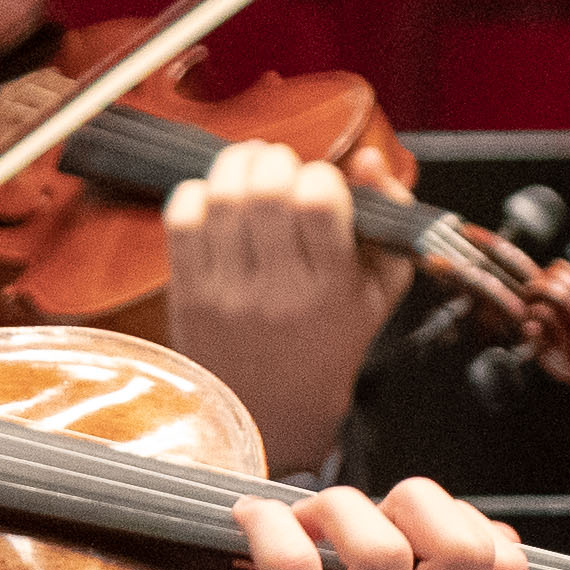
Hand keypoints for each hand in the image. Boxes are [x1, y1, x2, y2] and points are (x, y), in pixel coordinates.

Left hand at [99, 481, 526, 569]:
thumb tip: (425, 521)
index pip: (508, 569)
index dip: (460, 516)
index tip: (401, 516)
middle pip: (466, 548)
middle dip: (410, 498)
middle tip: (350, 510)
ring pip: (381, 548)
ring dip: (332, 506)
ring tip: (294, 519)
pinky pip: (294, 565)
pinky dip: (268, 523)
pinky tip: (248, 523)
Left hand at [165, 139, 421, 474]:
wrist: (274, 410)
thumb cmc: (332, 340)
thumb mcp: (380, 288)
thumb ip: (389, 219)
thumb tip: (367, 159)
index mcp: (332, 287)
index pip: (318, 203)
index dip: (320, 175)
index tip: (320, 184)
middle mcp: (278, 290)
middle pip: (265, 192)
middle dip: (275, 160)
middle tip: (280, 164)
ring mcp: (228, 293)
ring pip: (221, 199)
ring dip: (235, 165)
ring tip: (249, 166)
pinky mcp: (189, 294)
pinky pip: (180, 223)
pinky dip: (195, 194)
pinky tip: (214, 199)